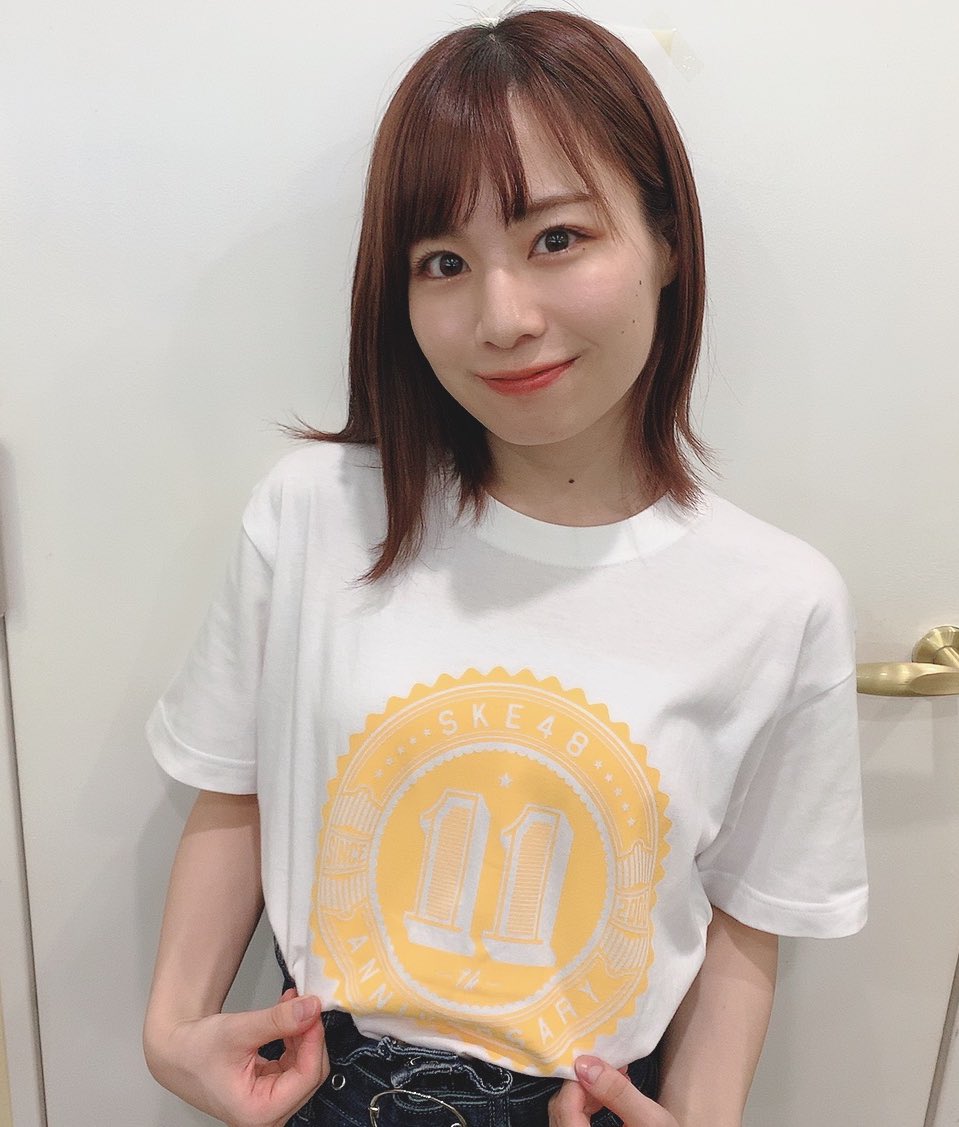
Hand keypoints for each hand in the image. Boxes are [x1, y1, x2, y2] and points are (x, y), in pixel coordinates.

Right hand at [145, 989, 328, 1126]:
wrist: (176, 1053)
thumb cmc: (196, 1050)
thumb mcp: (238, 1030)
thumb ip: (277, 1021)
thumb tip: (311, 1008)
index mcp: (258, 1112)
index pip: (307, 1077)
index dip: (315, 1040)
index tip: (314, 1010)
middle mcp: (266, 1115)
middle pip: (310, 1075)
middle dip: (310, 1036)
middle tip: (306, 1003)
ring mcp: (269, 1104)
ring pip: (304, 1067)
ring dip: (302, 1034)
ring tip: (293, 1004)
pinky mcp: (268, 1091)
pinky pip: (293, 1064)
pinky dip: (293, 1039)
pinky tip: (288, 1017)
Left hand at [549, 1056, 678, 1126]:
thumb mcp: (648, 1119)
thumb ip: (617, 1093)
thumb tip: (586, 1064)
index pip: (564, 1106)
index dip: (578, 1078)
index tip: (597, 1059)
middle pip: (562, 1109)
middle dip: (583, 1084)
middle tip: (608, 1068)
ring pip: (567, 1114)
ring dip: (587, 1093)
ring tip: (612, 1080)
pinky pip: (576, 1122)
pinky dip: (589, 1106)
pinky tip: (607, 1097)